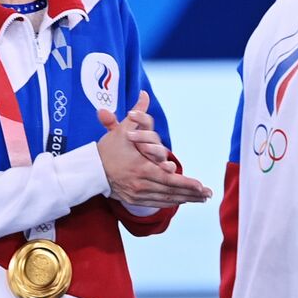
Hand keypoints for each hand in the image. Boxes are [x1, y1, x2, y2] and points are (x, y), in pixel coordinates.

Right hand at [97, 92, 211, 206]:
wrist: (90, 170)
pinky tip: (182, 200)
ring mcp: (137, 194)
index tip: (202, 186)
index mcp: (141, 168)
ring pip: (165, 199)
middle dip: (192, 194)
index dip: (187, 184)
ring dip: (185, 200)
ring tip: (201, 199)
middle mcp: (140, 184)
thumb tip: (144, 94)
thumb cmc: (107, 149)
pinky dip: (171, 202)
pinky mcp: (134, 200)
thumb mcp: (122, 130)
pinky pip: (156, 203)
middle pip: (171, 191)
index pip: (169, 178)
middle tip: (208, 194)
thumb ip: (137, 114)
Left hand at [116, 92, 171, 167]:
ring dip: (153, 149)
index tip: (130, 113)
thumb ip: (111, 124)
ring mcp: (160, 156)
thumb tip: (101, 111)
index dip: (139, 117)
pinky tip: (164, 167)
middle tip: (130, 134)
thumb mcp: (120, 137)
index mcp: (144, 133)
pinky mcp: (165, 169)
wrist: (141, 169)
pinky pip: (169, 167)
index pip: (145, 122)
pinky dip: (168, 167)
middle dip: (142, 135)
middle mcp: (154, 143)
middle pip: (152, 136)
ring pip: (160, 150)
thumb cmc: (131, 150)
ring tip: (144, 148)